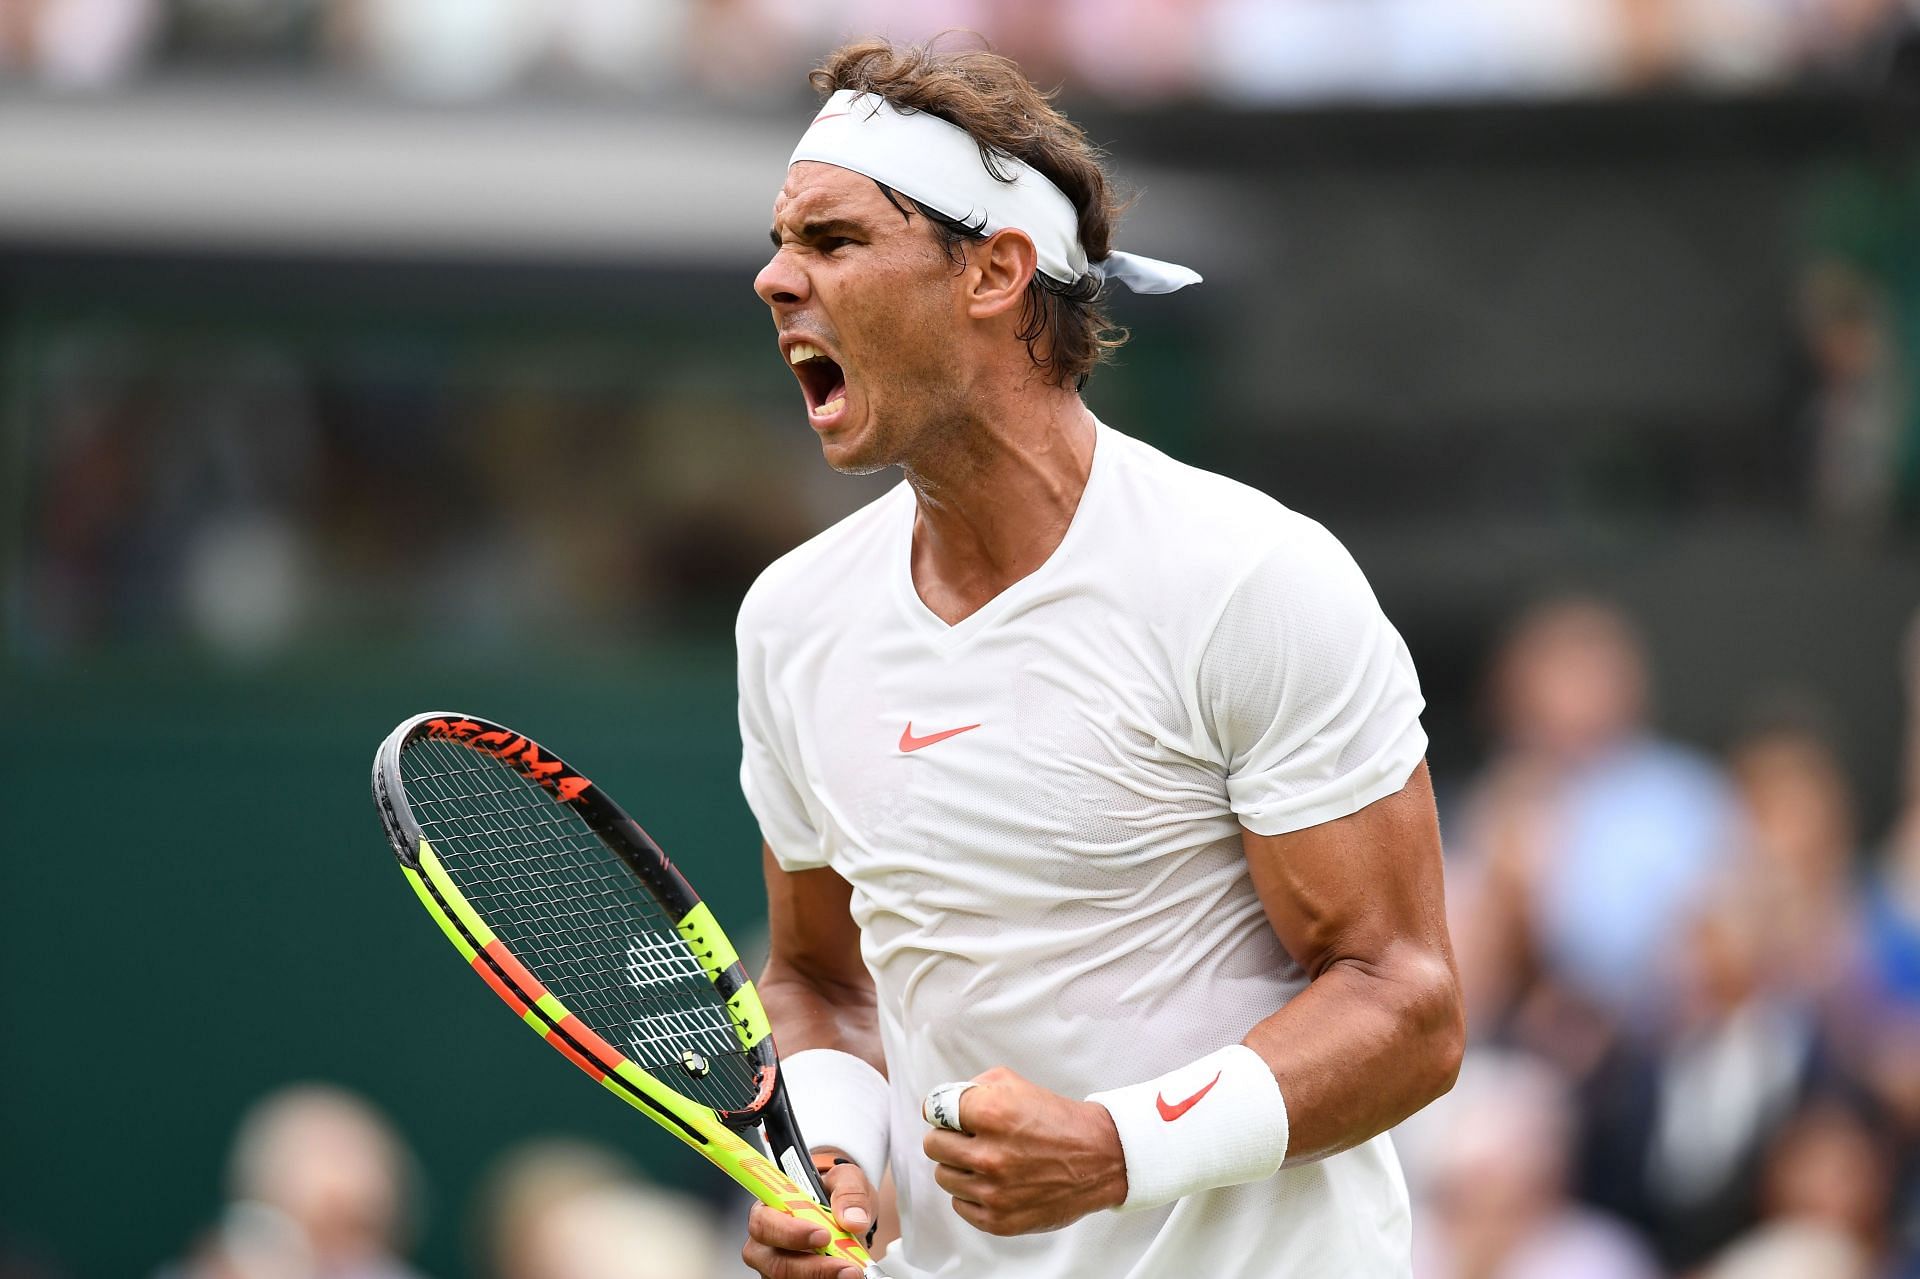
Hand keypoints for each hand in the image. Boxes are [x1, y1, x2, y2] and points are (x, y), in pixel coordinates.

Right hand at [741, 1148, 874, 1278]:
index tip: (822, 1235)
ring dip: (822, 1278)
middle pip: (774, 1262)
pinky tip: (842, 1277)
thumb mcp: (846, 1178)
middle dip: (813, 1267)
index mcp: (770, 1206)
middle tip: (846, 1264)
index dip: (789, 1232)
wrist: (848, 1217)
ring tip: (851, 1271)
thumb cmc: (835, 1194)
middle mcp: (767, 1240)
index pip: (763, 1221)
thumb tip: (852, 1218)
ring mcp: (776, 1265)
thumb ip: (849, 1191)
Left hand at [922, 1065, 1127, 1235]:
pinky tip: (995, 1182)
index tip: (952, 1116)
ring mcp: (993, 1191)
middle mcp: (989, 1155)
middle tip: (972, 1138)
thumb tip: (941, 1104)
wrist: (1099, 1159)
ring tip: (988, 1160)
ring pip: (944, 1176)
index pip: (934, 1110)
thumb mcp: (1015, 1085)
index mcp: (992, 1114)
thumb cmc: (1056, 1121)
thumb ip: (972, 1088)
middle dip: (950, 1138)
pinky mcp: (998, 1220)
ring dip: (960, 1167)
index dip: (944, 1111)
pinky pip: (959, 1204)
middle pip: (934, 1145)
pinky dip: (972, 1194)